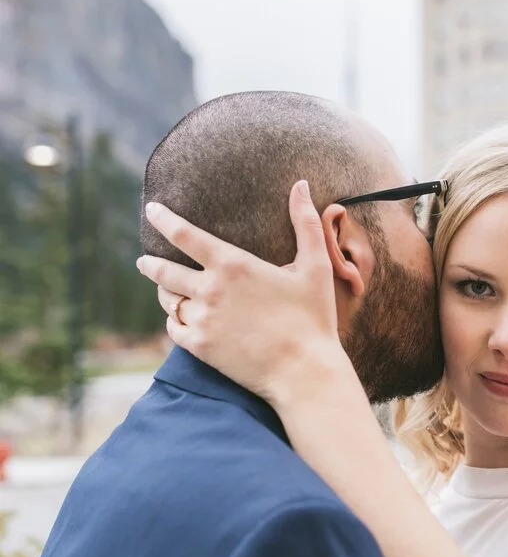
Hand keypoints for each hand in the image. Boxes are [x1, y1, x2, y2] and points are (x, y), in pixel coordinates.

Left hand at [137, 180, 346, 405]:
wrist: (304, 371)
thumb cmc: (313, 318)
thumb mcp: (315, 266)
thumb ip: (305, 223)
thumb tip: (301, 184)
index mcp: (233, 264)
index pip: (185, 234)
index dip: (164, 219)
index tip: (152, 210)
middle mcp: (210, 289)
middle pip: (164, 271)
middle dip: (149, 264)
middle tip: (143, 261)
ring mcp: (202, 319)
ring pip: (168, 300)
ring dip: (164, 293)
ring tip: (165, 291)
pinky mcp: (200, 347)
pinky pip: (174, 329)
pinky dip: (174, 322)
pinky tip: (179, 320)